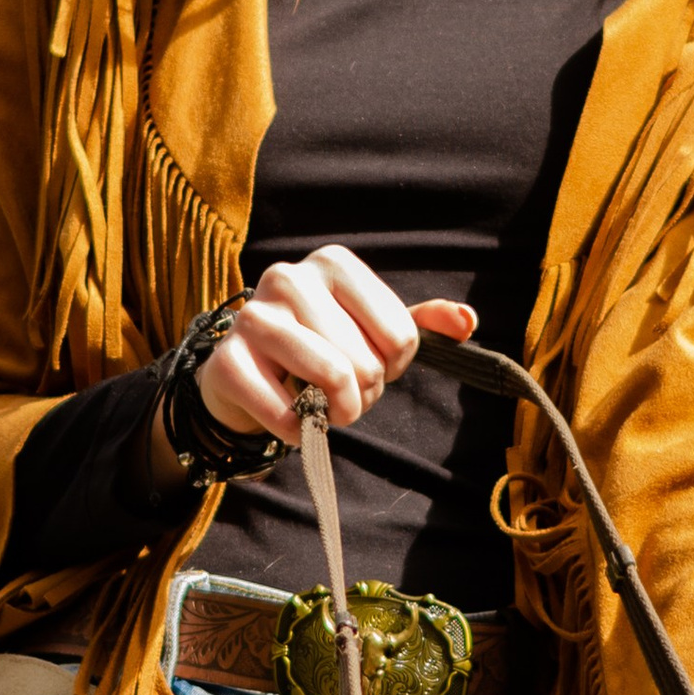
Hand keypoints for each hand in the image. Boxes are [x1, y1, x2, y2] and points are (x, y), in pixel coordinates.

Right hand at [147, 247, 476, 486]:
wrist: (244, 374)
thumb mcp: (372, 331)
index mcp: (334, 262)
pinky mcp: (226, 361)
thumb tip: (466, 321)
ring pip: (331, 379)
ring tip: (322, 408)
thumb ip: (421, 324)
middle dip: (363, 395)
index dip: (393, 367)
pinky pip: (285, 413)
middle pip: (367, 363)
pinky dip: (297, 432)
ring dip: (335, 413)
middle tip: (340, 393)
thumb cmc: (318, 347)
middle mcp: (289, 277)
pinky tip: (289, 418)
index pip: (402, 336)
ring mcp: (252, 316)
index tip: (370, 364)